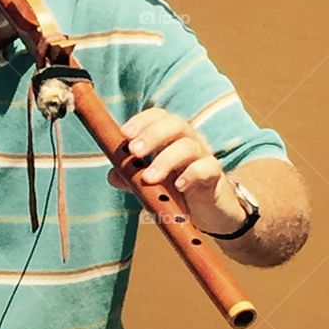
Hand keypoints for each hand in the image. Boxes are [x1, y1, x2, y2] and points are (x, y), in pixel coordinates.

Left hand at [106, 108, 245, 234]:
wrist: (209, 212)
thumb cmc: (176, 190)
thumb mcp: (151, 183)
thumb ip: (131, 177)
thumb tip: (112, 175)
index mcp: (171, 136)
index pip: (159, 116)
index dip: (142, 120)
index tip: (124, 133)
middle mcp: (189, 140)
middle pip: (175, 124)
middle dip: (152, 135)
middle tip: (134, 151)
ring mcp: (204, 156)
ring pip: (188, 146)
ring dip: (166, 160)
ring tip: (149, 178)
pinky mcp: (215, 176)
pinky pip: (207, 168)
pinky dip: (191, 175)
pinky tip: (179, 187)